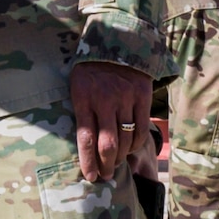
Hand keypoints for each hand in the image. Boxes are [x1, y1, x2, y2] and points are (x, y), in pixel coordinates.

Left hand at [70, 60, 151, 181]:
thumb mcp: (76, 85)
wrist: (117, 41)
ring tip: (116, 163)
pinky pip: (140, 129)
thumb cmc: (91, 69)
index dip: (88, 161)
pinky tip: (130, 148)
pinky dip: (136, 144)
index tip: (90, 177)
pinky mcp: (141, 96)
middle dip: (106, 165)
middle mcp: (104, 100)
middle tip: (106, 175)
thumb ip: (80, 111)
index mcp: (83, 98)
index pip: (85, 138)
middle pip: (108, 144)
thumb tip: (84, 144)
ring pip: (125, 139)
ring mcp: (125, 98)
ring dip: (121, 157)